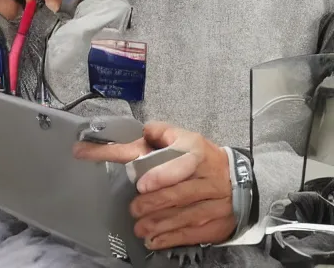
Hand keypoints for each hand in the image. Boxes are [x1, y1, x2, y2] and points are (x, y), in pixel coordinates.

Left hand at [74, 122, 234, 250]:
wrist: (240, 180)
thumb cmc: (203, 158)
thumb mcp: (185, 138)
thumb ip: (161, 134)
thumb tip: (142, 133)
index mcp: (198, 154)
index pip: (180, 164)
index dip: (161, 175)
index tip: (142, 184)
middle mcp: (208, 180)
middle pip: (178, 194)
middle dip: (152, 204)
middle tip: (134, 209)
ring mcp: (214, 205)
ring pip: (182, 217)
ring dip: (157, 224)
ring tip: (139, 227)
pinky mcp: (215, 225)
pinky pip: (190, 234)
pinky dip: (169, 239)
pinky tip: (153, 241)